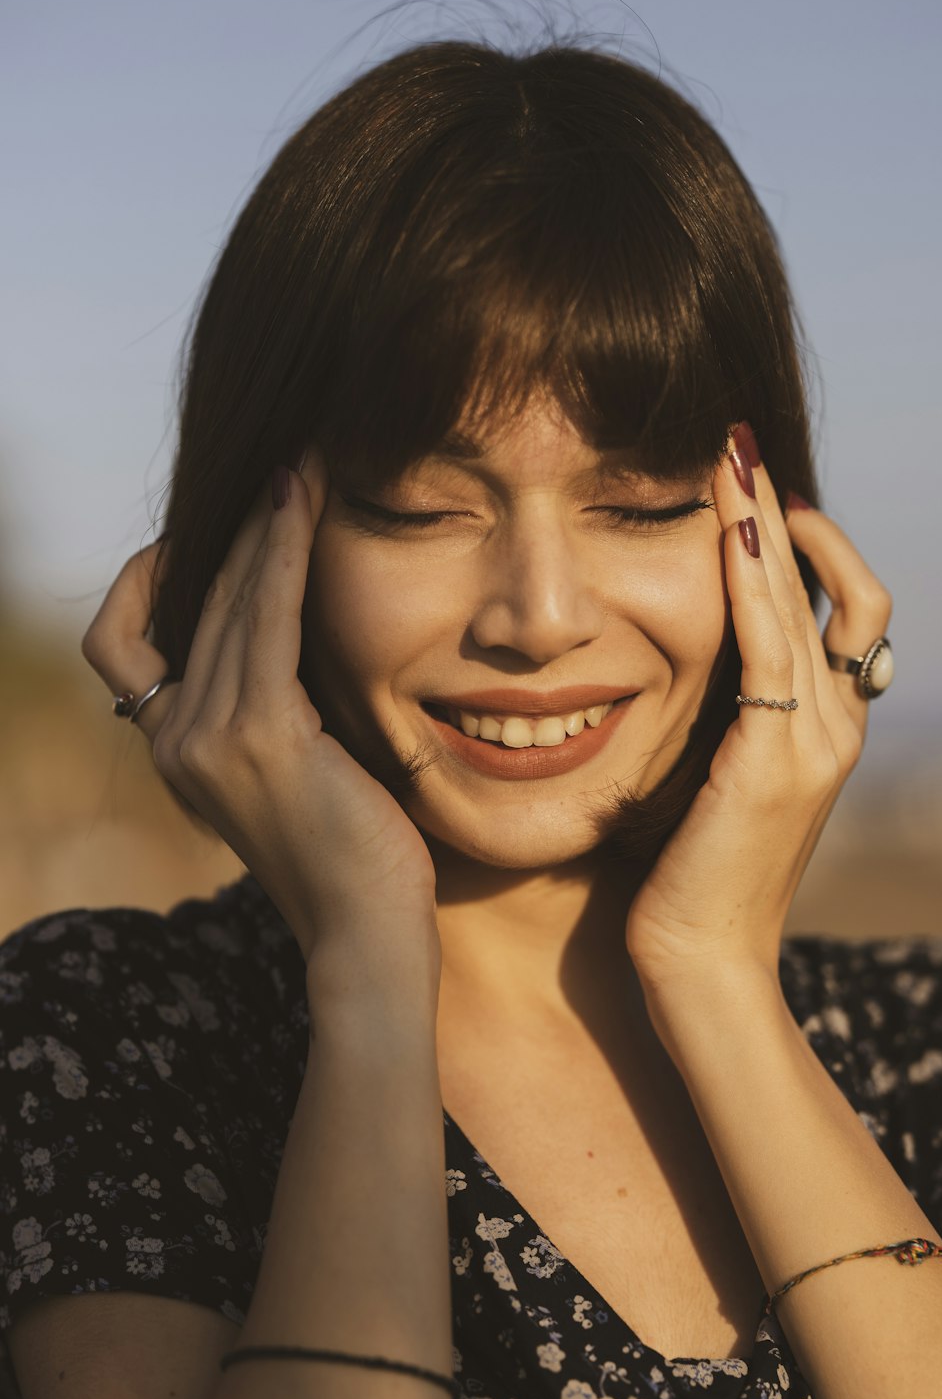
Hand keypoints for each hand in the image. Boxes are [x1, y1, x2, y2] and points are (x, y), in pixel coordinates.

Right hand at [81, 452, 440, 982]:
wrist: (365, 929)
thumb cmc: (348, 851)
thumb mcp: (289, 768)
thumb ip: (265, 707)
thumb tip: (285, 629)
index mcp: (172, 751)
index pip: (119, 643)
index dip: (150, 578)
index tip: (212, 536)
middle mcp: (174, 742)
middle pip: (187, 604)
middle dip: (232, 530)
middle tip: (280, 469)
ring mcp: (208, 740)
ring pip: (224, 600)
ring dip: (262, 527)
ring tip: (300, 472)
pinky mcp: (259, 736)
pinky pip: (265, 618)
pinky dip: (282, 555)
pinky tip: (306, 510)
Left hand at [625, 430, 890, 1012]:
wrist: (701, 962)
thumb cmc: (688, 879)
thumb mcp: (713, 783)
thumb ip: (721, 724)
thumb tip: (684, 673)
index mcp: (825, 728)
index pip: (838, 608)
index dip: (803, 544)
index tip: (747, 494)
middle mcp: (837, 723)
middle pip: (841, 586)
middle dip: (788, 510)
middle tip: (739, 445)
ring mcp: (817, 739)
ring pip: (810, 599)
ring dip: (769, 521)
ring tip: (732, 457)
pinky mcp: (776, 757)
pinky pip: (772, 642)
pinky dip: (758, 577)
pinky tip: (732, 523)